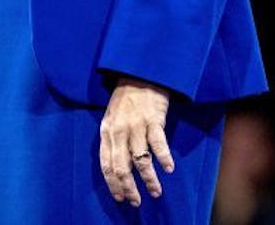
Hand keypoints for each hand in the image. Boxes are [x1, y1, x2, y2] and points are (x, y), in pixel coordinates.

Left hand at [99, 76, 173, 206]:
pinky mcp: (153, 119)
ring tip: (155, 192)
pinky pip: (158, 144)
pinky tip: (168, 169)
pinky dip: (164, 159)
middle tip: (136, 202)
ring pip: (141, 160)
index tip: (121, 198)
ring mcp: (136, 125)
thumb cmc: (126, 98)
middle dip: (129, 188)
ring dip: (149, 180)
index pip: (107, 165)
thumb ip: (113, 140)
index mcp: (106, 131)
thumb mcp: (112, 118)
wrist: (140, 73)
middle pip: (122, 167)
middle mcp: (119, 131)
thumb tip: (117, 168)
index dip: (113, 184)